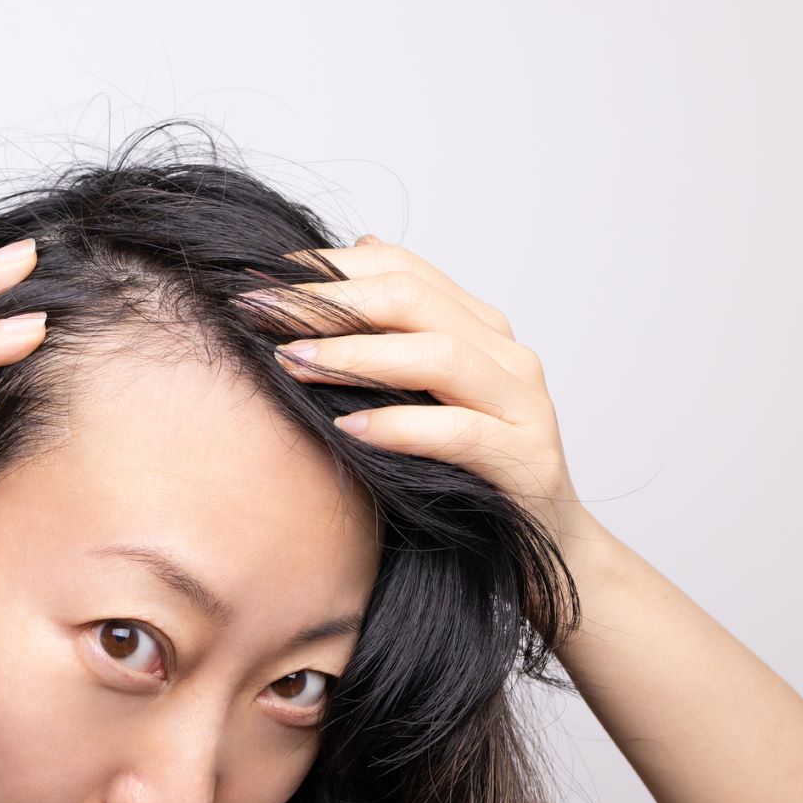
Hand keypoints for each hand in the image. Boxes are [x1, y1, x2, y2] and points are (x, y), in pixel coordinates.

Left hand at [233, 235, 590, 548]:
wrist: (540, 548)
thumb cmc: (466, 474)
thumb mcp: (420, 400)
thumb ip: (390, 340)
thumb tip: (353, 254)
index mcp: (480, 329)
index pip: (403, 270)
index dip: (332, 268)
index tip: (265, 279)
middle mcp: (507, 355)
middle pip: (413, 300)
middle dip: (329, 301)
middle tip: (261, 311)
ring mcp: (523, 405)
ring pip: (439, 356)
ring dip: (356, 356)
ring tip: (292, 362)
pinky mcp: (526, 460)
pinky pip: (459, 432)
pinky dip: (401, 426)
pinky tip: (348, 428)